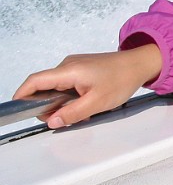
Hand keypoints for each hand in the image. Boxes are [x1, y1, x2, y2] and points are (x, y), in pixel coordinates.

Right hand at [13, 44, 161, 128]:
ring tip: (83, 112)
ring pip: (58, 88)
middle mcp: (68, 65)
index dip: (22, 95)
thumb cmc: (122, 78)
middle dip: (49, 106)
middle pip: (45, 87)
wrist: (141, 63)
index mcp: (68, 71)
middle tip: (63, 118)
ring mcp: (75, 65)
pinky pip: (69, 84)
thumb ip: (72, 114)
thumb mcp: (97, 102)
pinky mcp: (82, 68)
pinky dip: (73, 97)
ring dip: (64, 103)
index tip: (18, 109)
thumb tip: (52, 121)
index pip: (35, 81)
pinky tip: (87, 105)